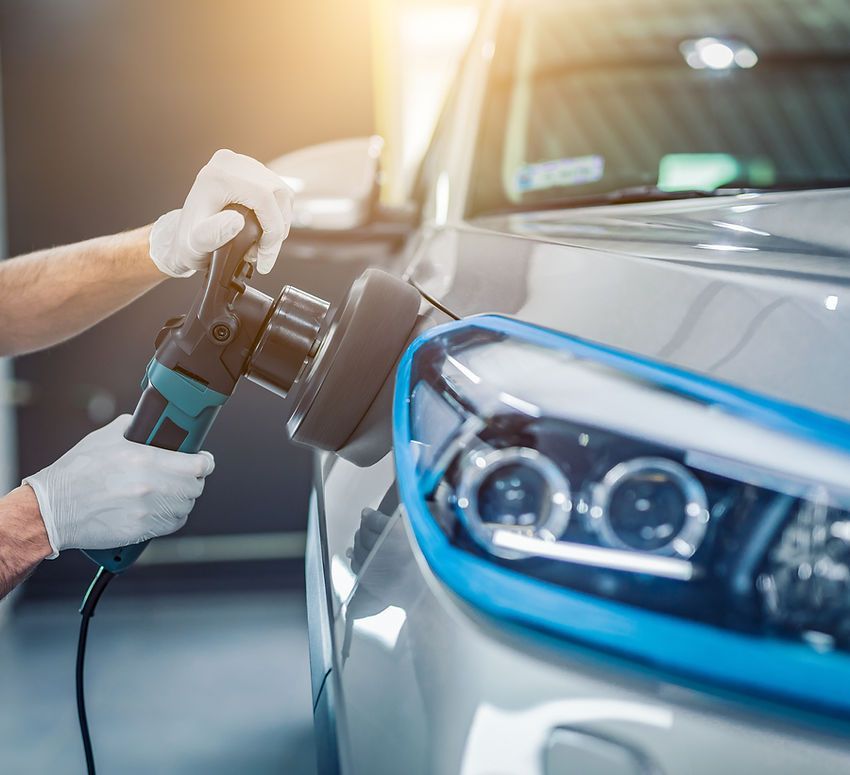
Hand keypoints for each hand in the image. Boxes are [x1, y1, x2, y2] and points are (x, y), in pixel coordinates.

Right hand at [23, 415, 214, 555]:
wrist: (53, 509)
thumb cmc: (76, 473)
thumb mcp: (105, 438)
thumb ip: (134, 428)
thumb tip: (152, 426)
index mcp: (145, 459)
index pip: (197, 464)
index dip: (205, 462)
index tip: (204, 460)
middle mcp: (150, 486)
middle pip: (196, 486)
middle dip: (194, 479)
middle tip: (186, 475)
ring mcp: (147, 511)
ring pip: (186, 506)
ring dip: (184, 499)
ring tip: (171, 492)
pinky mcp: (141, 530)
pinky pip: (173, 524)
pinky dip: (172, 516)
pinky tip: (162, 508)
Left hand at [149, 149, 293, 277]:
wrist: (183, 236)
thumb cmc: (190, 242)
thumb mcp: (196, 244)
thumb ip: (214, 234)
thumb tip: (237, 221)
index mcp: (217, 176)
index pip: (264, 197)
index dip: (273, 230)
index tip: (265, 256)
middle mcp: (231, 163)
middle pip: (277, 194)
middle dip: (277, 229)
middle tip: (265, 254)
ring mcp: (242, 164)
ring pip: (281, 193)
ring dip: (279, 222)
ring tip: (264, 245)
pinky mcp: (251, 171)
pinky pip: (277, 192)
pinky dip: (276, 214)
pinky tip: (263, 231)